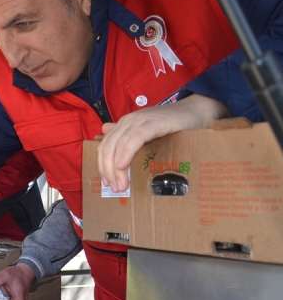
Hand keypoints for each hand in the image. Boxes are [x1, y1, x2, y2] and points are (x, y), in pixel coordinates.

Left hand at [98, 94, 226, 191]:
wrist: (197, 111)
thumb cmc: (173, 125)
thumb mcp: (147, 132)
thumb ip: (128, 135)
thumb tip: (104, 132)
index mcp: (124, 125)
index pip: (104, 147)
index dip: (102, 166)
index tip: (107, 183)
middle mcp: (128, 121)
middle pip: (107, 148)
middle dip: (107, 171)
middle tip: (115, 189)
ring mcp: (139, 121)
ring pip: (117, 145)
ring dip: (116, 168)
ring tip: (121, 185)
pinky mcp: (152, 123)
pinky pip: (133, 139)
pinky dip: (125, 153)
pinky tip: (122, 166)